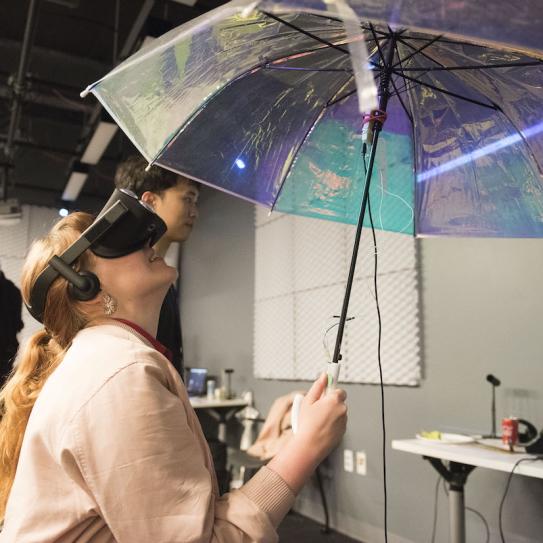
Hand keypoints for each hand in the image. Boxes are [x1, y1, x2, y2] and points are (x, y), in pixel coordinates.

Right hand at [267, 373, 346, 493]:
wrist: (310, 446)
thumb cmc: (307, 424)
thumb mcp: (308, 402)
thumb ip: (317, 387)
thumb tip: (324, 376)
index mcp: (334, 400)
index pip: (339, 389)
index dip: (331, 390)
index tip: (330, 385)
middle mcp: (342, 409)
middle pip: (339, 401)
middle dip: (330, 402)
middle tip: (318, 407)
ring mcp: (344, 421)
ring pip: (339, 412)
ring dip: (331, 413)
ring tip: (318, 420)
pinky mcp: (343, 431)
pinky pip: (339, 423)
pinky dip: (332, 423)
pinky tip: (321, 427)